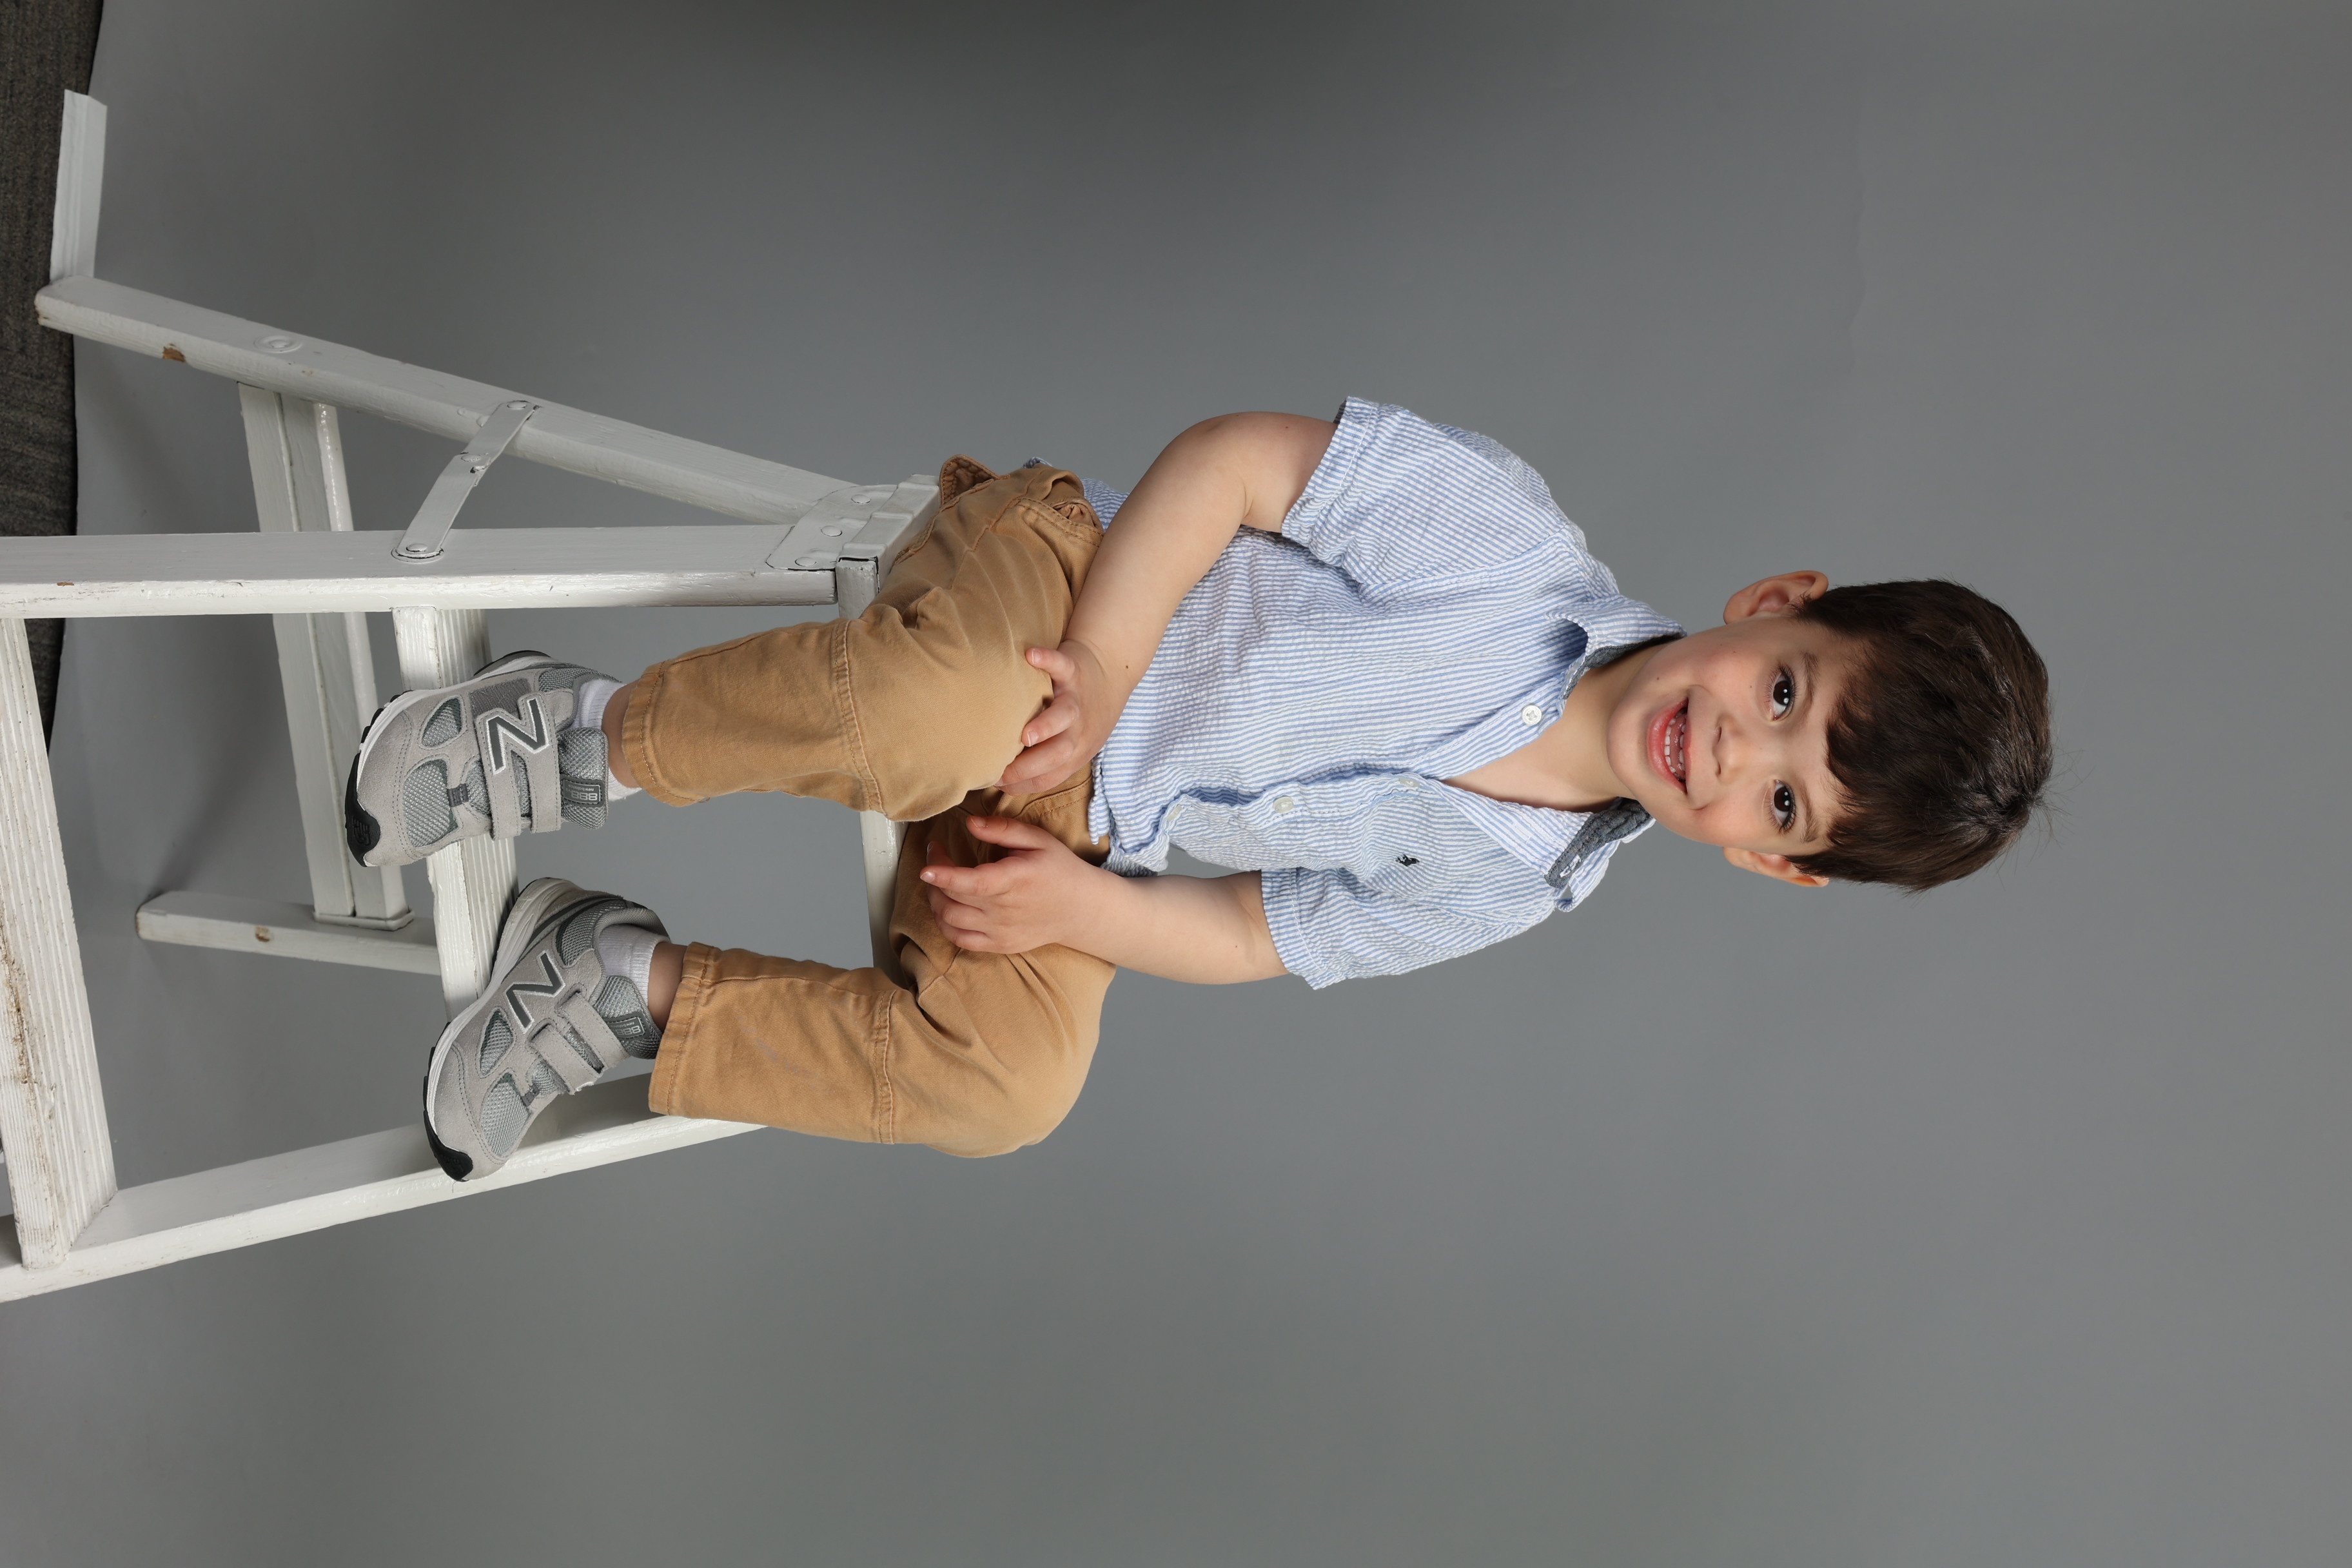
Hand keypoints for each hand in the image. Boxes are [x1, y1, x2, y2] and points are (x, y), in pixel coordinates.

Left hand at [919, 816, 1102, 953]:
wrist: (1080, 909)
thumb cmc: (1058, 869)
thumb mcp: (1038, 840)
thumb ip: (1003, 829)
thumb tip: (970, 823)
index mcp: (1015, 881)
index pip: (973, 883)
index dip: (945, 874)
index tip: (927, 864)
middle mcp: (1005, 910)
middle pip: (953, 899)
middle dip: (934, 876)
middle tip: (936, 855)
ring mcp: (1001, 932)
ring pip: (951, 921)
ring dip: (935, 900)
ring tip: (938, 881)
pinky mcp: (999, 945)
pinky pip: (961, 940)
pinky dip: (945, 925)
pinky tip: (947, 907)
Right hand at [999, 639, 1121, 794]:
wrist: (1111, 671)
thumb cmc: (1083, 714)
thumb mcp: (1075, 744)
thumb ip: (1047, 759)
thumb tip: (1003, 780)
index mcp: (1076, 751)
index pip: (1050, 776)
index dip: (1023, 783)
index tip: (997, 783)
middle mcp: (1079, 729)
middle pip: (1059, 754)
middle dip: (1031, 767)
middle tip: (1001, 772)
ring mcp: (1077, 700)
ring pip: (1065, 716)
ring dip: (1046, 727)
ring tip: (1026, 736)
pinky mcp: (1074, 671)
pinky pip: (1061, 665)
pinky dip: (1047, 660)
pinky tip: (1029, 656)